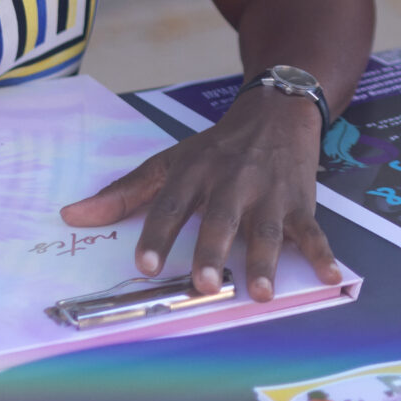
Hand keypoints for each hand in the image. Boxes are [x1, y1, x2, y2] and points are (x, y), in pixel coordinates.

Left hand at [60, 87, 339, 302]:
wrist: (277, 108)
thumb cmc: (216, 146)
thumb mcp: (170, 161)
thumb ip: (124, 193)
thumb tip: (70, 216)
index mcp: (195, 172)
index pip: (171, 205)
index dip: (157, 234)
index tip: (143, 265)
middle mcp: (232, 181)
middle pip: (220, 218)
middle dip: (213, 250)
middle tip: (205, 283)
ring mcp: (269, 192)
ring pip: (266, 228)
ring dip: (266, 260)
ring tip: (261, 292)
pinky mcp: (300, 200)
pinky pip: (312, 229)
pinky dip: (322, 253)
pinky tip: (330, 275)